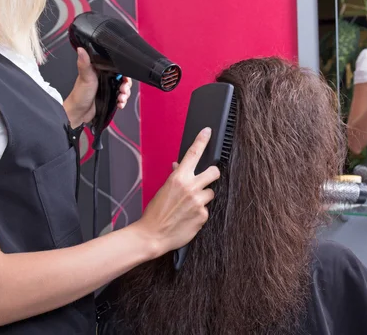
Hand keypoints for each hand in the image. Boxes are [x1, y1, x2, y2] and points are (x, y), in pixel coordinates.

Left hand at [63, 48, 132, 127]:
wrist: (78, 112)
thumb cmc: (79, 95)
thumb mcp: (85, 77)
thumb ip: (84, 63)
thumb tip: (81, 49)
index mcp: (100, 71)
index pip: (117, 68)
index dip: (124, 72)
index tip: (125, 78)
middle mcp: (104, 78)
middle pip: (122, 79)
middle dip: (126, 85)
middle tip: (124, 90)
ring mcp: (107, 88)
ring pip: (123, 89)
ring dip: (125, 94)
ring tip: (121, 99)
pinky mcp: (109, 97)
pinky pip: (121, 98)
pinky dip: (123, 101)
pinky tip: (120, 104)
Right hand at [132, 127, 219, 256]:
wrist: (152, 235)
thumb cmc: (155, 213)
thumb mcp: (163, 189)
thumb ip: (176, 177)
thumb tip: (180, 166)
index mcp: (179, 178)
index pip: (193, 154)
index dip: (202, 140)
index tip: (208, 131)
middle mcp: (191, 187)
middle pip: (214, 172)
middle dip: (212, 174)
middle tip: (207, 179)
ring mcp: (199, 201)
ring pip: (210, 193)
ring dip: (203, 198)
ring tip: (189, 206)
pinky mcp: (203, 215)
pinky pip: (206, 210)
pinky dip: (199, 213)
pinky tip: (188, 217)